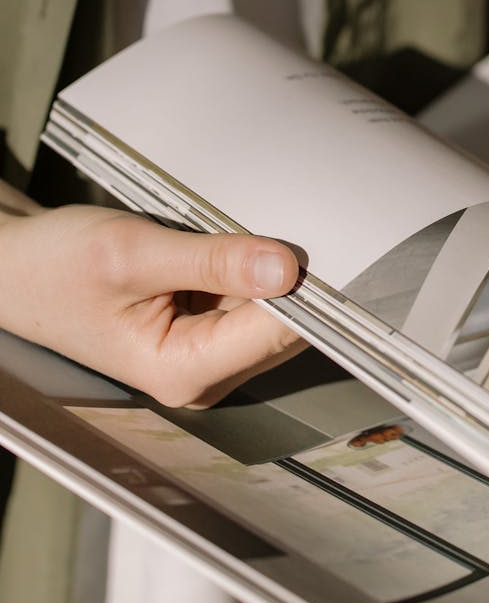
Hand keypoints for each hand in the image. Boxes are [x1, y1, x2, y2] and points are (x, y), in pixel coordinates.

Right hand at [0, 197, 301, 407]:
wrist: (15, 267)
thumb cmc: (58, 264)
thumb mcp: (134, 252)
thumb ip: (213, 261)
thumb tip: (286, 268)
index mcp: (183, 371)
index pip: (277, 334)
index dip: (311, 293)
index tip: (342, 253)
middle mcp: (203, 376)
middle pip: (284, 329)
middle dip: (296, 281)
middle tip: (317, 226)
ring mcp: (208, 357)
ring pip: (274, 314)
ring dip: (276, 274)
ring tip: (266, 230)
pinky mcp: (208, 335)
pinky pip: (253, 302)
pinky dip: (256, 272)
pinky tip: (245, 244)